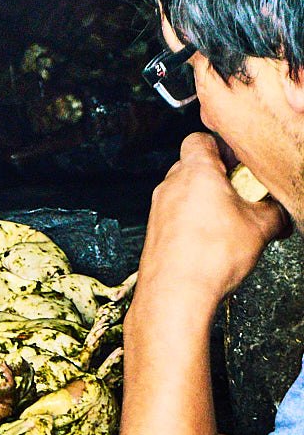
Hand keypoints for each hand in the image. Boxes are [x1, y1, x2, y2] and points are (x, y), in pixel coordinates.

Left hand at [131, 133, 287, 313]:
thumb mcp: (261, 228)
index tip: (240, 163)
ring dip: (203, 202)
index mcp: (196, 171)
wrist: (175, 296)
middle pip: (192, 166)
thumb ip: (275, 212)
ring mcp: (158, 211)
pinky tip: (209, 243)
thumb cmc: (209, 258)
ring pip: (183, 194)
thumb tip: (281, 214)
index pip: (201, 138)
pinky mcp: (154, 234)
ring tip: (227, 223)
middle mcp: (170, 186)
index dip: (223, 147)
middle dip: (217, 177)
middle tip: (239, 194)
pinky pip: (174, 218)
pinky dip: (190, 223)